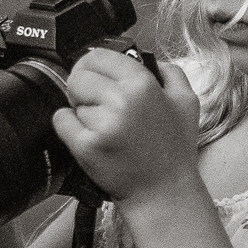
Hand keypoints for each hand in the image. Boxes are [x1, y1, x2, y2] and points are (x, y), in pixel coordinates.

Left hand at [52, 48, 200, 205]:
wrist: (163, 192)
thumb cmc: (174, 150)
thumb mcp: (187, 101)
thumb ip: (168, 71)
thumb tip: (145, 56)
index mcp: (143, 84)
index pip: (98, 56)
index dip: (94, 65)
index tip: (96, 75)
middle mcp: (121, 101)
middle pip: (79, 76)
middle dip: (84, 88)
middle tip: (99, 104)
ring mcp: (102, 124)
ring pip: (71, 100)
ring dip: (82, 111)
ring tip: (105, 127)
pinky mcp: (86, 146)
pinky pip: (61, 121)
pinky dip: (68, 125)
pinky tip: (88, 134)